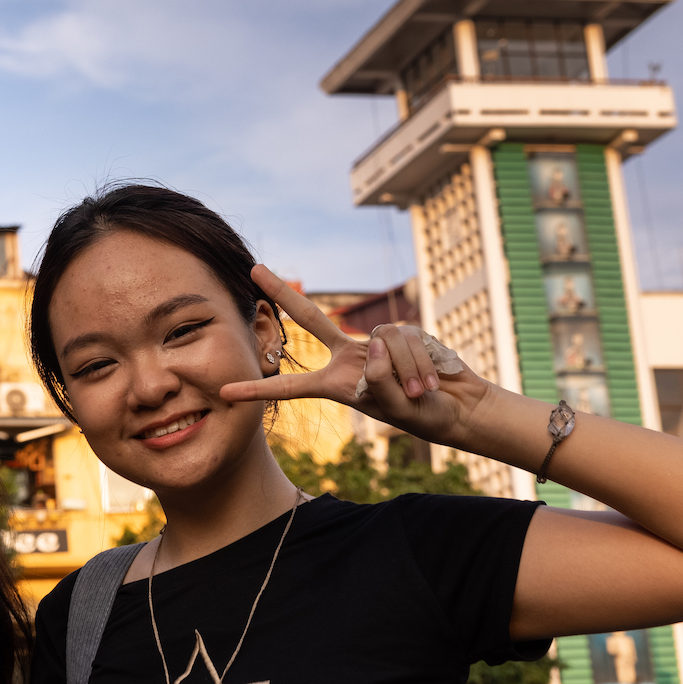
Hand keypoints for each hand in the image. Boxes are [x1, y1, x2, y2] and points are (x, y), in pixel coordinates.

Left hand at [217, 267, 490, 445]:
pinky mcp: (402, 332)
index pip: (291, 385)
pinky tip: (430, 378)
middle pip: (310, 318)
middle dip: (283, 293)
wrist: (458, 405)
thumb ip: (382, 380)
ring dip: (406, 370)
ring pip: (382, 341)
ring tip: (419, 392)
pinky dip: (419, 362)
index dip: (259, 390)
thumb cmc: (424, 415)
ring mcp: (375, 342)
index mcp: (336, 384)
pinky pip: (406, 337)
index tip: (225, 392)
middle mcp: (349, 357)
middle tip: (253, 268)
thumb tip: (374, 342)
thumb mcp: (399, 408)